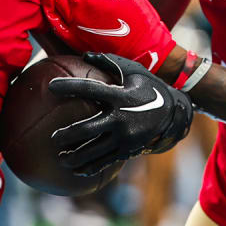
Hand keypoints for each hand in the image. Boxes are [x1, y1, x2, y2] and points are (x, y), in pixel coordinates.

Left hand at [48, 52, 193, 174]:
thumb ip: (108, 61)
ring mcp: (125, 136)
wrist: (174, 113)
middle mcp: (121, 117)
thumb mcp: (132, 70)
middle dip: (67, 135)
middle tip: (53, 138)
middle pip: (88, 129)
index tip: (51, 87)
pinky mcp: (128, 150)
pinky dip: (90, 167)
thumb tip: (84, 54)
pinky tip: (76, 170)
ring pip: (95, 150)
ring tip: (59, 159)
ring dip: (75, 157)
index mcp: (120, 95)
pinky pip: (106, 161)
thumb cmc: (148, 87)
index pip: (90, 89)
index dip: (70, 87)